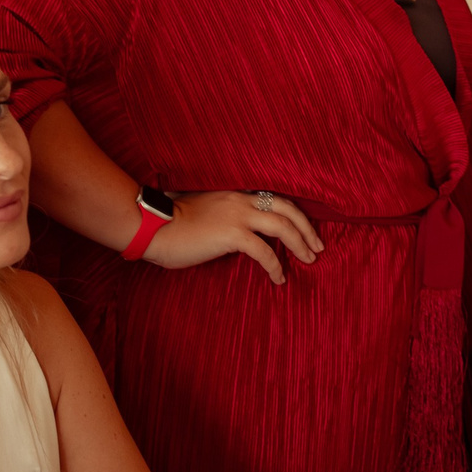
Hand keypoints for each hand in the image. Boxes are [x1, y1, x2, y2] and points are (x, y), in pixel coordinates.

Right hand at [142, 191, 323, 284]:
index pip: (275, 198)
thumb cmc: (172, 224)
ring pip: (283, 227)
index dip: (295, 214)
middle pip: (287, 209)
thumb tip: (239, 235)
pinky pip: (263, 251)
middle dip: (307, 228)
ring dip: (300, 244)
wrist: (154, 226)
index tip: (305, 229)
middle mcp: (241, 200)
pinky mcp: (232, 235)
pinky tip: (278, 278)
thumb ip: (225, 216)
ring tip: (309, 259)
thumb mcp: (205, 213)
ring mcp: (238, 216)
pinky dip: (275, 266)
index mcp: (235, 193)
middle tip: (318, 246)